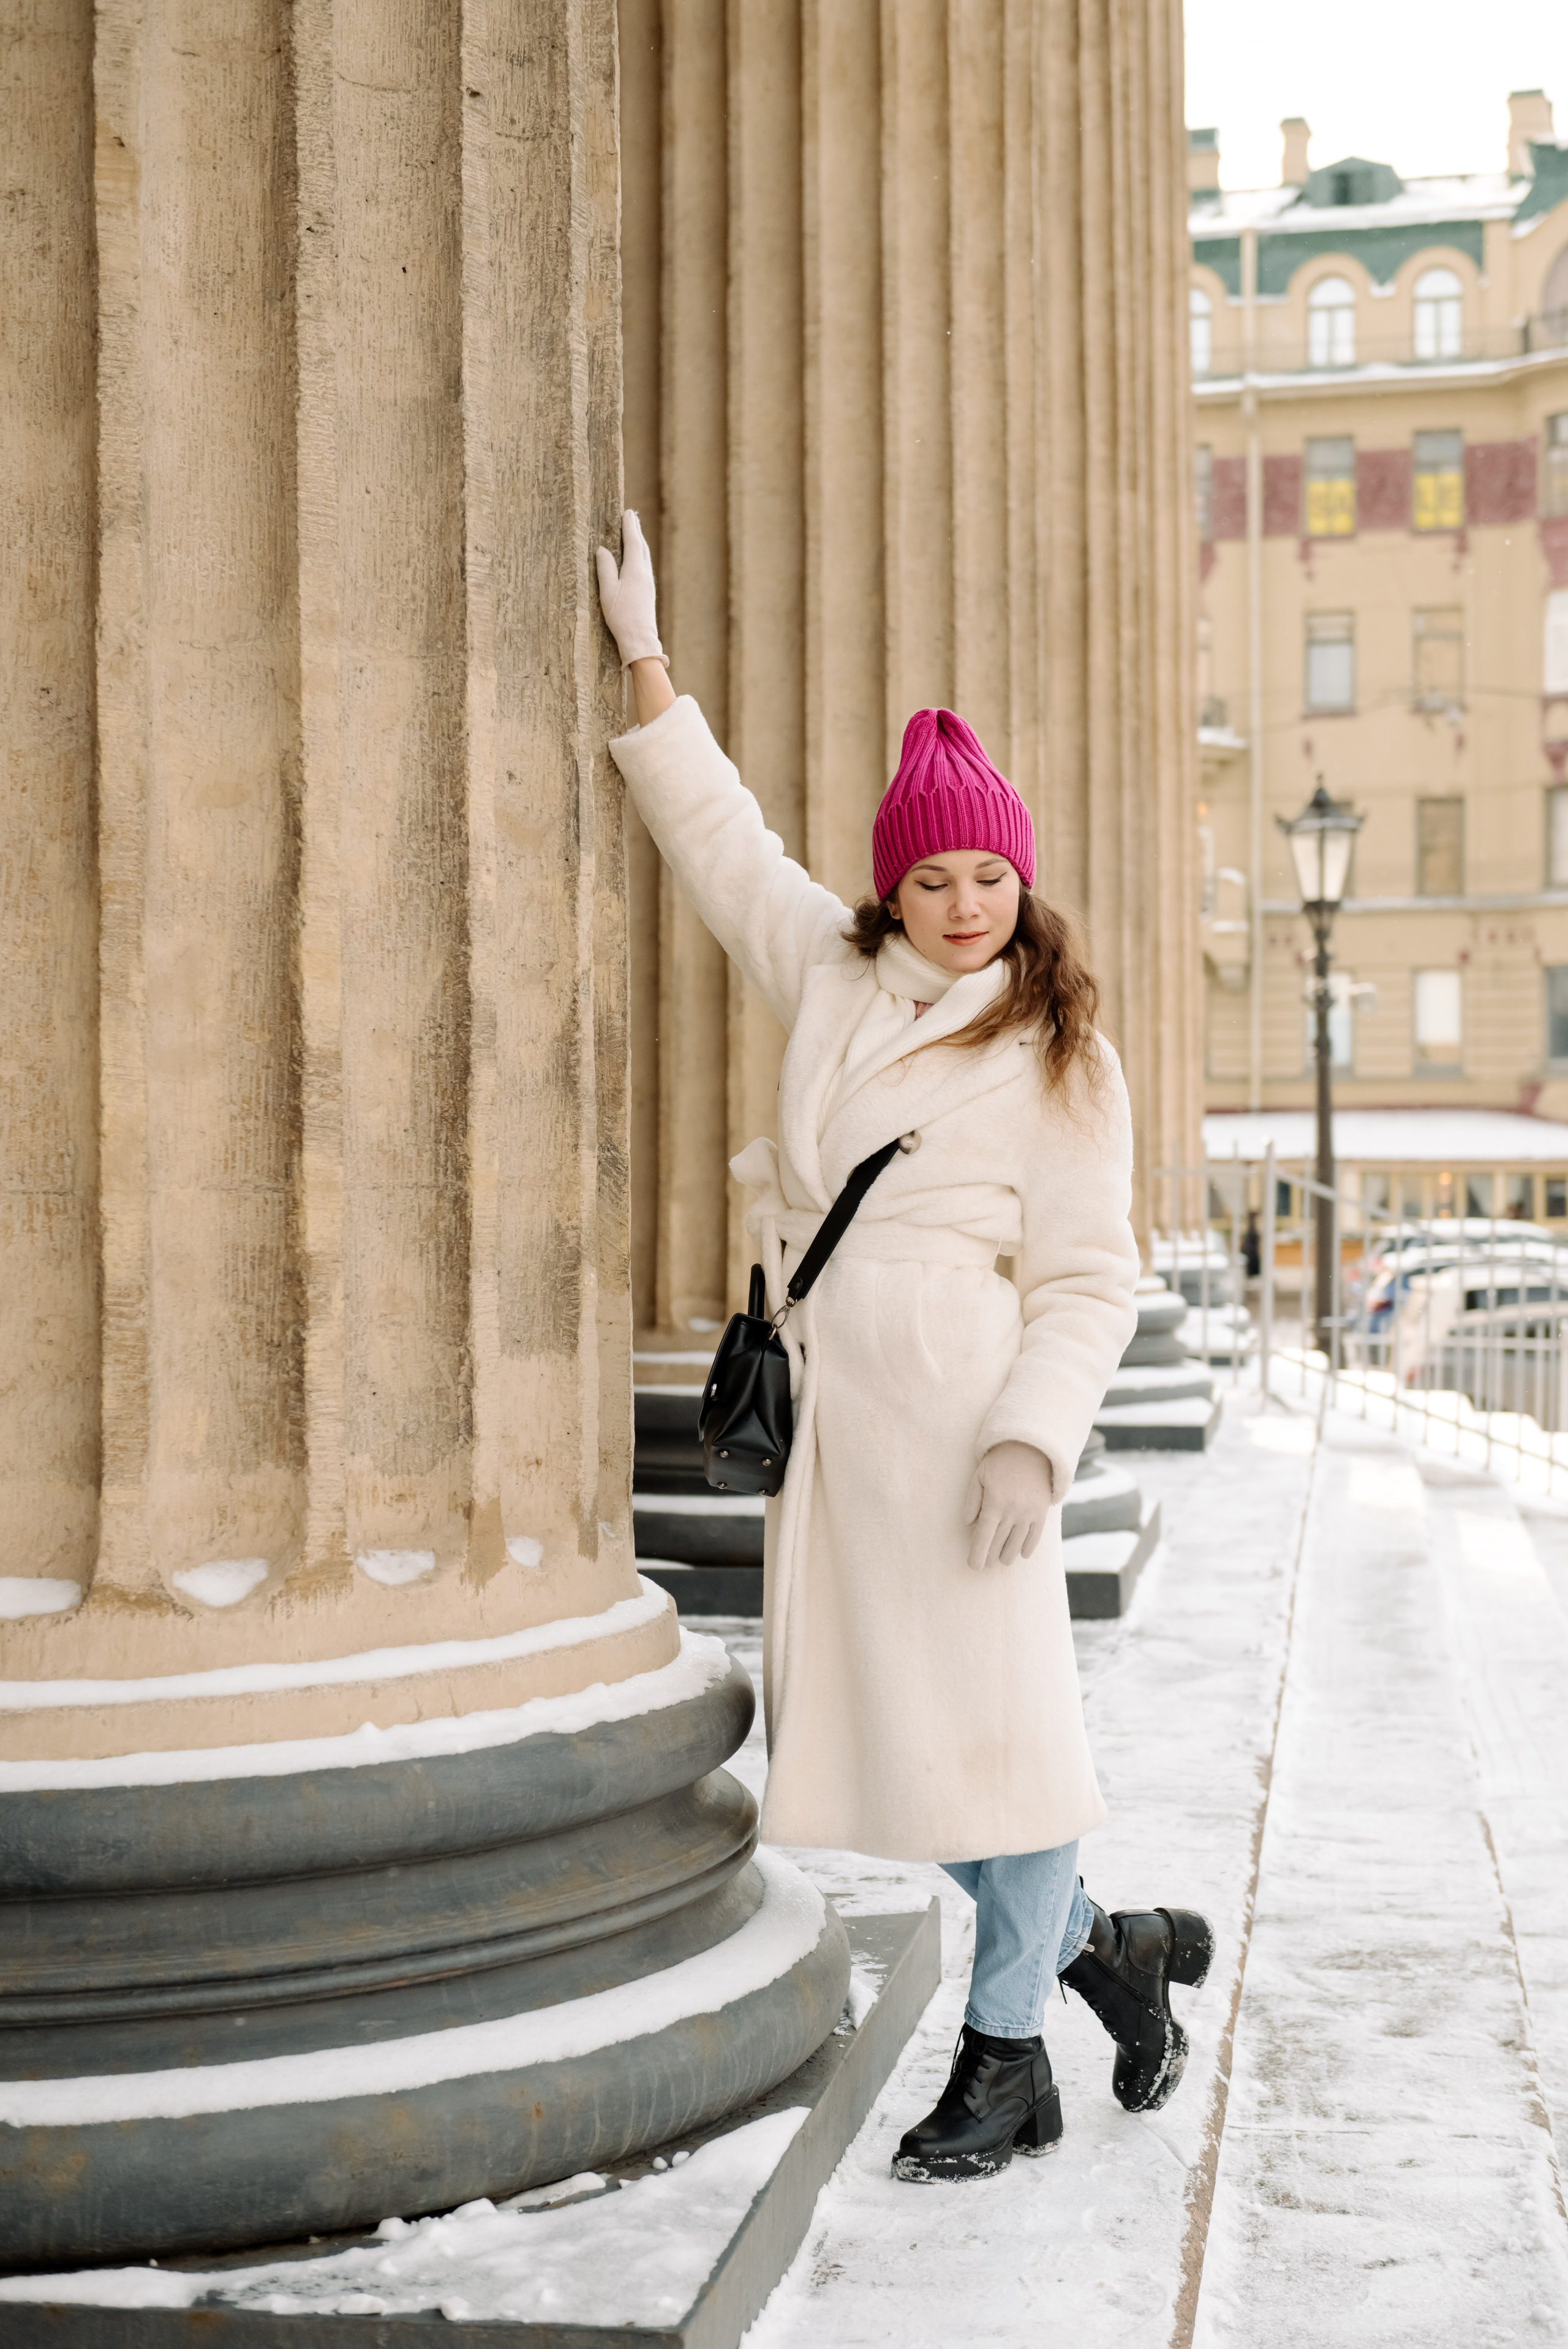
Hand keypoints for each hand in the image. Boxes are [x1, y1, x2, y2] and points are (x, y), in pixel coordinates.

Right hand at [596, 509, 666, 666]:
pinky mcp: (649, 592)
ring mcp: (649, 583)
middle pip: (641, 546)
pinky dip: (641, 555)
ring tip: (635, 532)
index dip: (629, 526)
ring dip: (640, 542)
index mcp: (634, 570)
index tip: (628, 512)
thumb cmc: (621, 617)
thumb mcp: (608, 592)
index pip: (632, 542)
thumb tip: (603, 550)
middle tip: (632, 516)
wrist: (640, 640)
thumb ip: (605, 568)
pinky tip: (638, 558)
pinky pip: (645, 566)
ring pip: (645, 556)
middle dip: (636, 530)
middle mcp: (645, 573)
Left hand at [964, 1441, 1053, 1572]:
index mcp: (994, 1503)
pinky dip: (1027, 1548)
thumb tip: (967, 1524)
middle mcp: (1012, 1511)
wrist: (1032, 1449)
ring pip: (1016, 1544)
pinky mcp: (1042, 1513)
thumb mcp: (980, 1477)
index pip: (984, 1536)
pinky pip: (1035, 1537)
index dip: (977, 1554)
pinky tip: (1021, 1554)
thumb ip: (972, 1501)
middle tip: (984, 1564)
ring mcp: (1029, 1514)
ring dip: (1007, 1556)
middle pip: (999, 1543)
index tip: (973, 1565)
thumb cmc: (1000, 1462)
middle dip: (990, 1556)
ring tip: (1000, 1560)